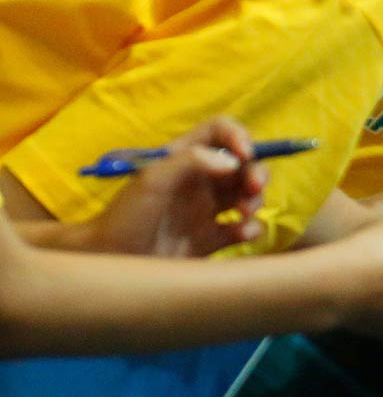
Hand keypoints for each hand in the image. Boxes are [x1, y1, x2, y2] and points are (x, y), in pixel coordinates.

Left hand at [90, 117, 268, 255]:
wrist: (111, 263)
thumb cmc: (125, 216)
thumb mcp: (152, 180)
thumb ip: (191, 161)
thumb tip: (233, 163)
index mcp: (184, 160)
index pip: (219, 133)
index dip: (238, 136)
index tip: (245, 154)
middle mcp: (200, 182)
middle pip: (244, 165)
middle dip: (256, 172)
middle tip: (254, 188)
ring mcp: (207, 211)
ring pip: (248, 196)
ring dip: (256, 200)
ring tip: (244, 214)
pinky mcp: (212, 240)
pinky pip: (244, 229)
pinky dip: (251, 229)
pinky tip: (241, 234)